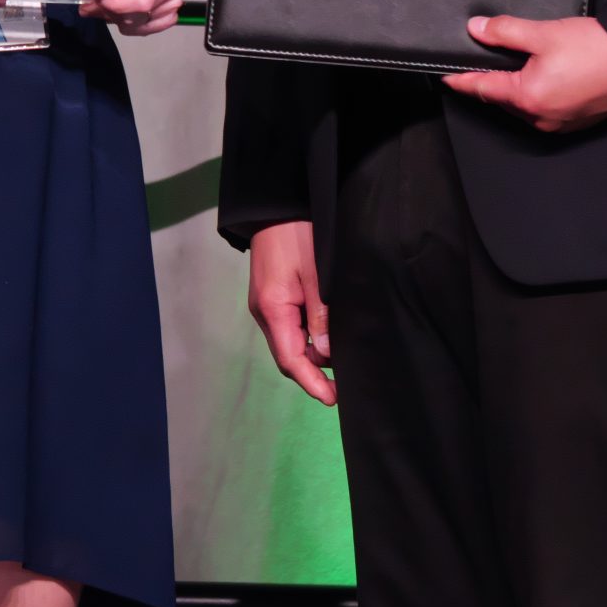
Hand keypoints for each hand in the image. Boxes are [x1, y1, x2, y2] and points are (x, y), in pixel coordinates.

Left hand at [83, 0, 181, 36]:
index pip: (143, 0)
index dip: (119, 5)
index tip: (102, 0)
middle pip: (140, 14)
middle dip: (115, 13)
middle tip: (99, 4)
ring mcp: (174, 2)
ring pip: (142, 25)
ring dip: (122, 20)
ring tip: (112, 7)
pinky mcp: (171, 15)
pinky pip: (148, 30)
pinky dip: (133, 27)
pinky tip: (125, 15)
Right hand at [247, 221, 334, 405]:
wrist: (274, 208)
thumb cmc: (296, 234)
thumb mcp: (315, 272)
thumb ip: (321, 313)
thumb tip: (327, 352)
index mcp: (273, 309)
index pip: (291, 359)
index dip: (312, 382)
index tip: (332, 399)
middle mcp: (264, 313)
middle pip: (289, 355)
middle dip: (313, 373)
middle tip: (342, 387)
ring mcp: (266, 306)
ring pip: (290, 343)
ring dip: (312, 355)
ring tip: (341, 362)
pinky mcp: (272, 298)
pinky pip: (289, 328)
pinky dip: (307, 338)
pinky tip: (327, 337)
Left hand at [443, 13, 606, 132]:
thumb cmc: (596, 48)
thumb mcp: (544, 33)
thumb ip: (505, 32)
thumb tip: (475, 29)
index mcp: (527, 98)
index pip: (481, 89)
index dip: (460, 79)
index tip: (444, 74)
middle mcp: (540, 118)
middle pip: (501, 98)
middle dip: (489, 79)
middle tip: (479, 56)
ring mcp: (559, 123)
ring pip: (523, 104)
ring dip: (515, 86)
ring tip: (513, 62)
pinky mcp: (576, 121)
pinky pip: (544, 108)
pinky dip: (536, 92)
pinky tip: (542, 73)